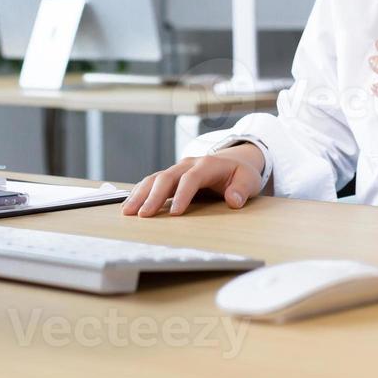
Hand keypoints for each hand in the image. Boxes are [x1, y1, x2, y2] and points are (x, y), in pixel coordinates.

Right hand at [120, 143, 265, 216]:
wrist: (235, 162)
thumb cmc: (241, 174)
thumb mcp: (249, 180)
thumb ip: (242, 189)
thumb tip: (233, 200)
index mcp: (208, 164)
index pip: (192, 178)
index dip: (182, 195)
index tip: (174, 214)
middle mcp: (189, 164)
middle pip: (167, 177)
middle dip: (153, 196)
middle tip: (143, 215)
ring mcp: (178, 169)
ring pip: (155, 178)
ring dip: (140, 194)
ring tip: (128, 212)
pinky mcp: (171, 177)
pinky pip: (152, 182)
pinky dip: (140, 193)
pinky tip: (129, 205)